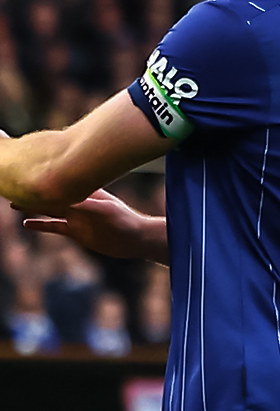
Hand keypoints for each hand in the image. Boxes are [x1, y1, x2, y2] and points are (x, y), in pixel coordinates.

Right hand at [19, 189, 153, 258]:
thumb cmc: (125, 221)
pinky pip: (54, 227)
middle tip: (10, 185)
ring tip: (12, 202)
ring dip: (31, 206)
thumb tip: (65, 198)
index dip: (43, 176)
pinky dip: (40, 225)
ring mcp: (75, 216)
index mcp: (82, 191)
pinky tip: (26, 223)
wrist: (136, 240)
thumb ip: (85, 204)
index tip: (25, 170)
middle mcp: (76, 201)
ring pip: (47, 209)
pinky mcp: (76, 231)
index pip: (58, 181)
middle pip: (48, 193)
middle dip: (31, 189)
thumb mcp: (106, 210)